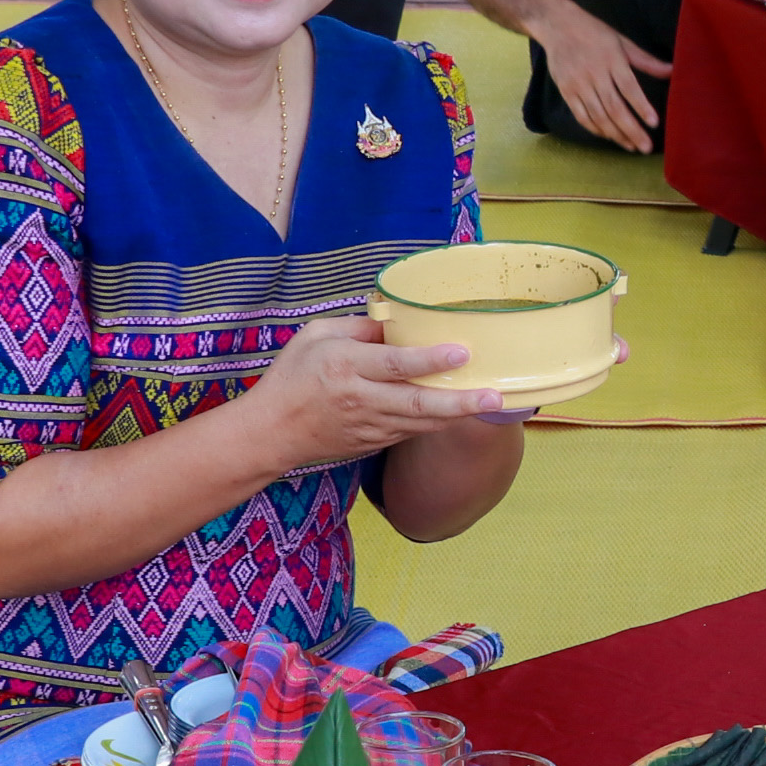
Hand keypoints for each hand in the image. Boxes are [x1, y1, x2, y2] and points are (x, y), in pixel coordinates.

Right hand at [241, 314, 501, 461]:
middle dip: (460, 401)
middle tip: (495, 396)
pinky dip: (436, 423)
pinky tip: (458, 411)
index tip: (462, 351)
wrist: (271, 432)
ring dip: (456, 414)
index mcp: (345, 366)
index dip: (430, 359)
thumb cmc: (292, 376)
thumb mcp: (316, 335)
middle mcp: (361, 398)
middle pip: (418, 403)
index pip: (395, 364)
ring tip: (490, 403)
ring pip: (421, 423)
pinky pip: (411, 432)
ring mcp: (369, 425)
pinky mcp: (373, 442)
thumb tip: (398, 322)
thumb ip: (359, 327)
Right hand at [537, 3, 673, 149]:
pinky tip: (609, 136)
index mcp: (611, 59)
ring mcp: (578, 84)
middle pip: (614, 107)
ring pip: (598, 115)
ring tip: (631, 146)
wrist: (557, 25)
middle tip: (645, 147)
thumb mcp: (622, 42)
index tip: (654, 123)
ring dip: (616, 134)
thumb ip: (646, 61)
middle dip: (631, 129)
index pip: (628, 87)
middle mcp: (594, 73)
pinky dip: (596, 129)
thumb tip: (672, 70)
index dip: (641, 106)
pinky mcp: (566, 91)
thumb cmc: (594, 32)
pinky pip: (582, 116)